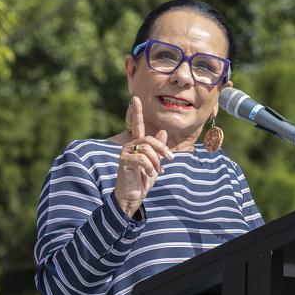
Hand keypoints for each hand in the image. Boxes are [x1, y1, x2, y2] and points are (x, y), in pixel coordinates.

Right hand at [114, 96, 173, 216]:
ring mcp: (125, 152)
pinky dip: (150, 166)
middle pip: (149, 139)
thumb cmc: (143, 180)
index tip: (136, 98)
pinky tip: (150, 174)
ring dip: (157, 161)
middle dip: (162, 148)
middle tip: (170, 158)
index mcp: (137, 144)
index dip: (136, 112)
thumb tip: (163, 132)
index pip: (137, 125)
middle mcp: (129, 145)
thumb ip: (158, 149)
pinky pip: (141, 158)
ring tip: (158, 171)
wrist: (132, 196)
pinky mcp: (124, 161)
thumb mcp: (155, 163)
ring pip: (147, 148)